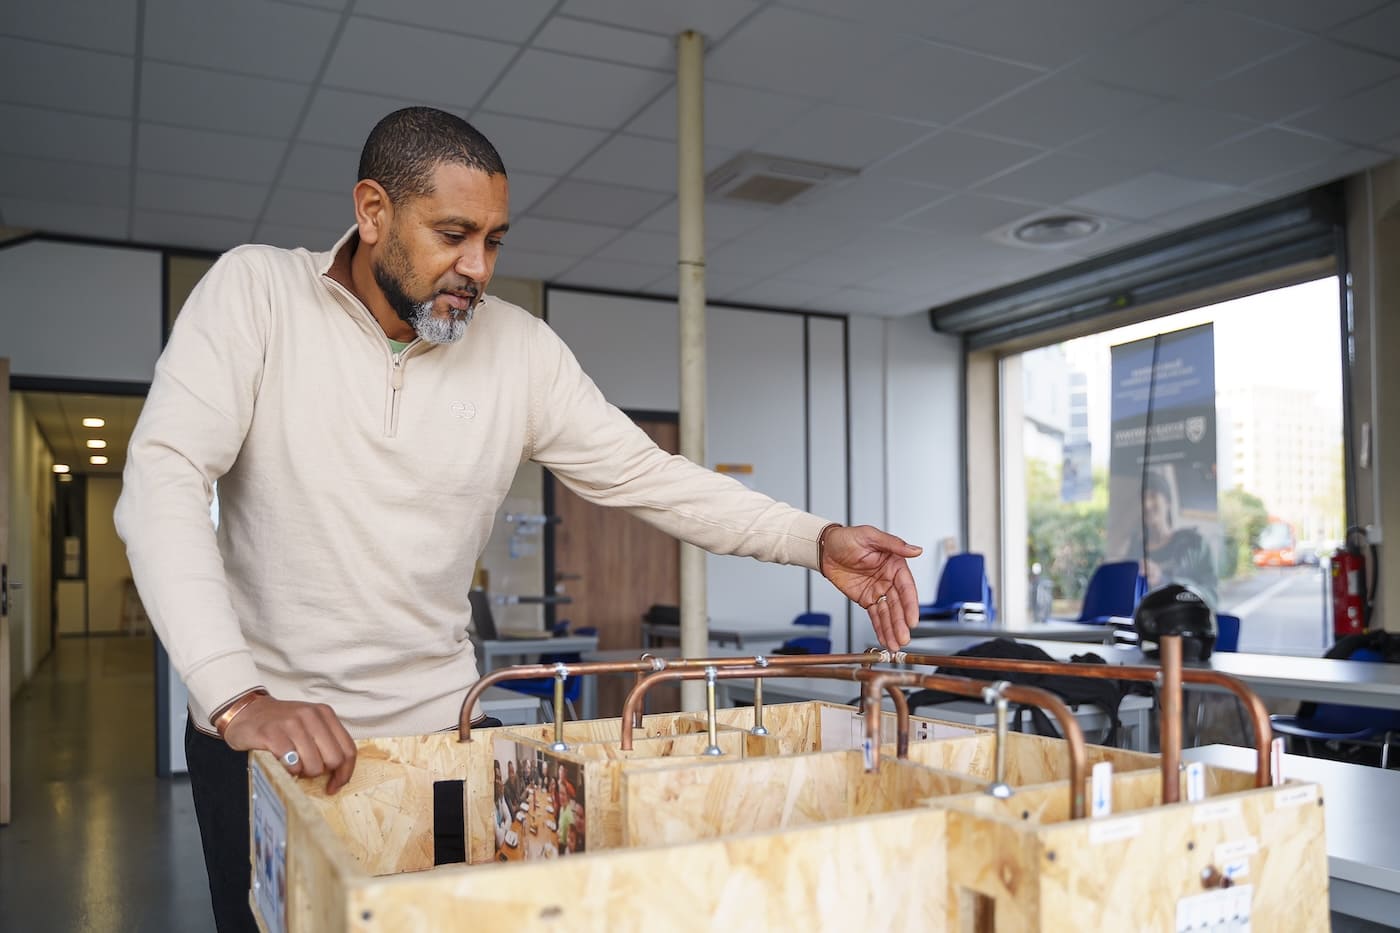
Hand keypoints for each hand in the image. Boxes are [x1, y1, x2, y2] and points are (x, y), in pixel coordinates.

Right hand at [223, 696, 357, 794]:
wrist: (246, 712)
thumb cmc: (281, 725)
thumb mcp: (309, 726)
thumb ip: (326, 743)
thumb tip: (338, 776)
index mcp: (325, 714)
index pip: (348, 749)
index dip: (345, 773)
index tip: (334, 786)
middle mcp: (311, 715)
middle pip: (334, 759)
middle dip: (322, 773)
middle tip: (306, 772)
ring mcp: (291, 723)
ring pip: (314, 765)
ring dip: (303, 773)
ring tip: (293, 766)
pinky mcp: (271, 734)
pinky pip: (291, 765)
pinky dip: (288, 771)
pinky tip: (282, 764)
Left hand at [819, 525, 921, 649]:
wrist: (825, 548)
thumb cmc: (847, 538)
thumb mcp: (870, 536)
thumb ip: (894, 544)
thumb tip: (915, 550)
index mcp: (895, 565)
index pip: (907, 588)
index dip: (910, 605)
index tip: (912, 620)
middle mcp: (889, 580)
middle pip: (898, 605)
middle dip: (901, 623)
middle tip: (904, 638)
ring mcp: (878, 591)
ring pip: (888, 614)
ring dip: (893, 629)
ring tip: (896, 645)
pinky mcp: (866, 599)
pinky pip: (875, 616)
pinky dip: (881, 628)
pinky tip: (886, 639)